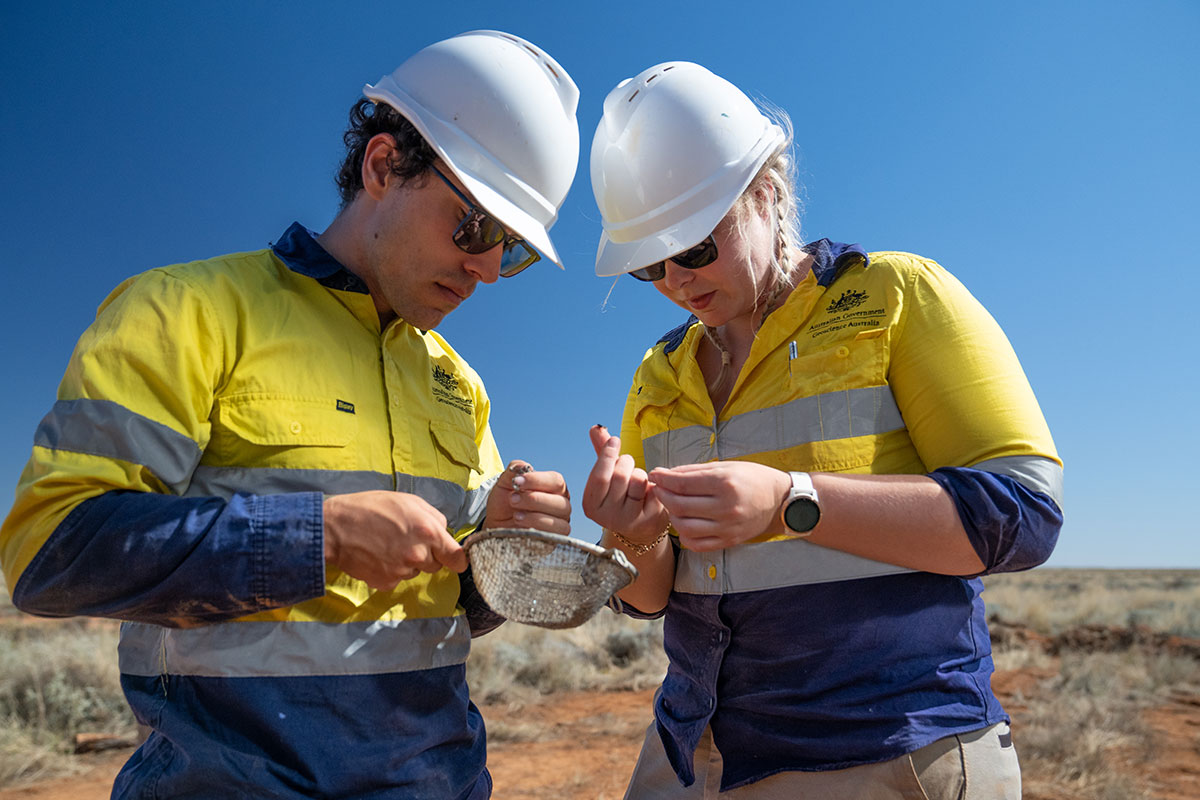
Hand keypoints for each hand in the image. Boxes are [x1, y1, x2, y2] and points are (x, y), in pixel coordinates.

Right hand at [323, 491, 465, 589]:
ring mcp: (401, 571)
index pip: (456, 557)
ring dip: (407, 563)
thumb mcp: (407, 500)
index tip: (456, 561)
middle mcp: (417, 555)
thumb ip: (433, 517)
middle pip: (435, 565)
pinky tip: (377, 556)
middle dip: (426, 555)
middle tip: (405, 541)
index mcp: (428, 531)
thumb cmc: (370, 508)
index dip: (457, 559)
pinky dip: (390, 571)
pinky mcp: (386, 583)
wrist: (334, 528)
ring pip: (415, 572)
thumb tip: (444, 533)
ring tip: (387, 545)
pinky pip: (397, 580)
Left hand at [483, 460, 571, 534]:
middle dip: (534, 500)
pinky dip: (537, 529)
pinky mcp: (554, 540)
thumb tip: (524, 467)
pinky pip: (555, 536)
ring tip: (516, 514)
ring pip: (560, 521)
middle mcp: (561, 505)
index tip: (517, 481)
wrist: (496, 524)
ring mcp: (560, 523)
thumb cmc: (504, 501)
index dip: (538, 480)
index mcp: (554, 487)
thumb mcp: (505, 482)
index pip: (556, 481)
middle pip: (561, 502)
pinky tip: (520, 524)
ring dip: (535, 516)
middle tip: (513, 499)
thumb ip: (514, 470)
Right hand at [582, 425, 667, 541]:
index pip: (599, 476)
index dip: (607, 455)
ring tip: (638, 479)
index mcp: (591, 505)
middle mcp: (606, 516)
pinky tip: (649, 491)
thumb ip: (602, 452)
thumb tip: (595, 428)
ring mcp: (627, 521)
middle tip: (628, 463)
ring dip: (640, 472)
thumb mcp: (609, 475)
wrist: (641, 525)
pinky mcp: (646, 521)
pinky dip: (652, 483)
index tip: (615, 440)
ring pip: (637, 481)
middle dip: (626, 462)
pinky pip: (653, 490)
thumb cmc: (622, 495)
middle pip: (619, 476)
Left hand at [650, 461, 790, 550]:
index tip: (654, 474)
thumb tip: (664, 474)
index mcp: (725, 483)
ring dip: (672, 515)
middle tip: (659, 488)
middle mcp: (725, 507)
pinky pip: (697, 544)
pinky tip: (684, 522)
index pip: (682, 484)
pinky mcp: (729, 541)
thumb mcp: (725, 466)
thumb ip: (693, 471)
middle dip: (663, 495)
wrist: (780, 501)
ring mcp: (727, 527)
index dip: (663, 479)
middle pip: (679, 505)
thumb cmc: (752, 478)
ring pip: (684, 526)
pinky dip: (684, 534)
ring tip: (672, 505)